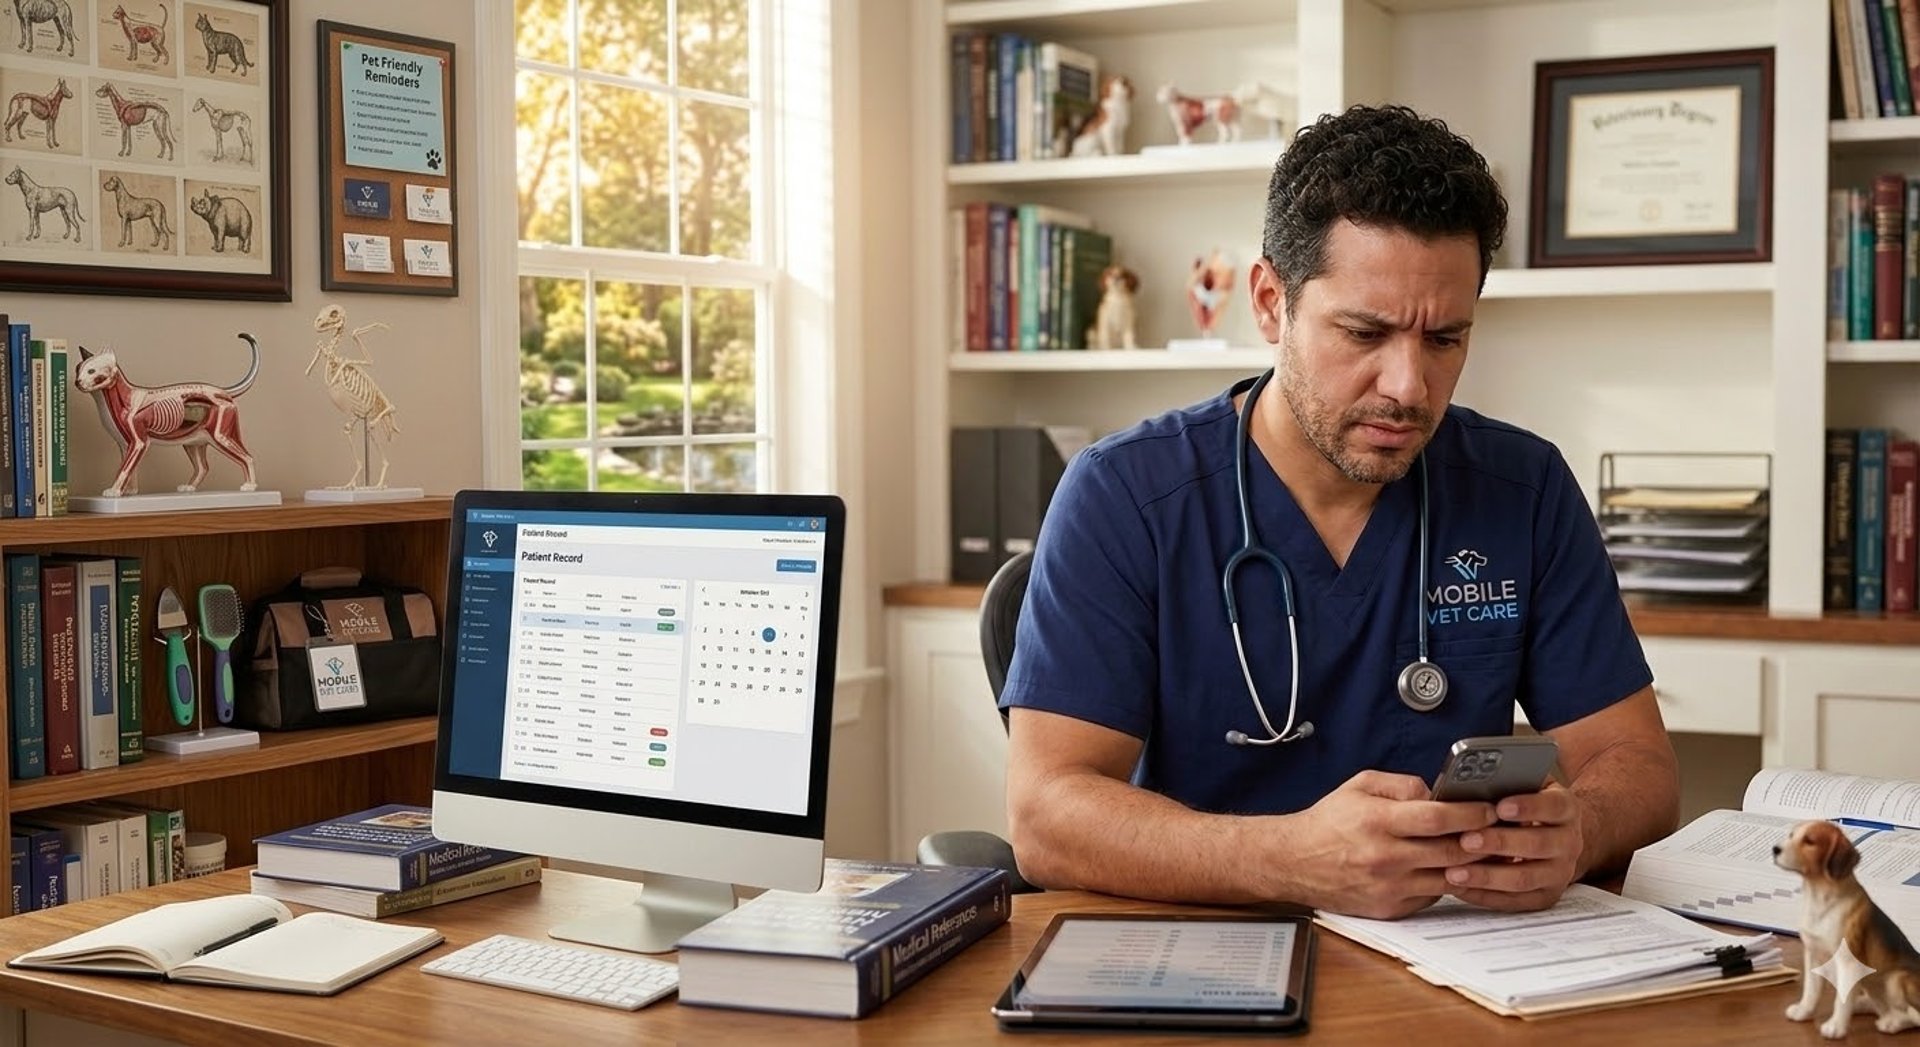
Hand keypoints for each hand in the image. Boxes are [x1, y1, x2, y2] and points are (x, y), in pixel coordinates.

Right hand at [1281, 770, 1495, 919]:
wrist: (1294, 862)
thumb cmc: (1329, 822)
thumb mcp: (1359, 786)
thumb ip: (1401, 784)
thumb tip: (1437, 793)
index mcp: (1378, 822)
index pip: (1438, 817)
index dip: (1471, 813)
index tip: (1490, 808)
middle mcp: (1385, 857)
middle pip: (1452, 851)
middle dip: (1482, 840)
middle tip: (1498, 831)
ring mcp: (1389, 887)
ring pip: (1449, 878)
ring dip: (1470, 865)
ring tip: (1482, 851)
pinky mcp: (1390, 909)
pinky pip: (1432, 896)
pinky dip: (1444, 882)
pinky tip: (1450, 869)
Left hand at [1444, 782, 1588, 910]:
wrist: (1555, 838)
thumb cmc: (1526, 806)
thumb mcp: (1525, 787)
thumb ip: (1508, 783)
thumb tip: (1472, 782)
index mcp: (1566, 810)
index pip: (1554, 806)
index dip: (1528, 807)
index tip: (1499, 807)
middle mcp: (1569, 843)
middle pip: (1537, 845)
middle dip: (1499, 843)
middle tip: (1465, 840)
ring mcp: (1559, 873)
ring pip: (1524, 878)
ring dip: (1487, 876)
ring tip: (1455, 872)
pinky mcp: (1545, 897)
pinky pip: (1514, 902)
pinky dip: (1485, 896)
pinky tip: (1459, 888)